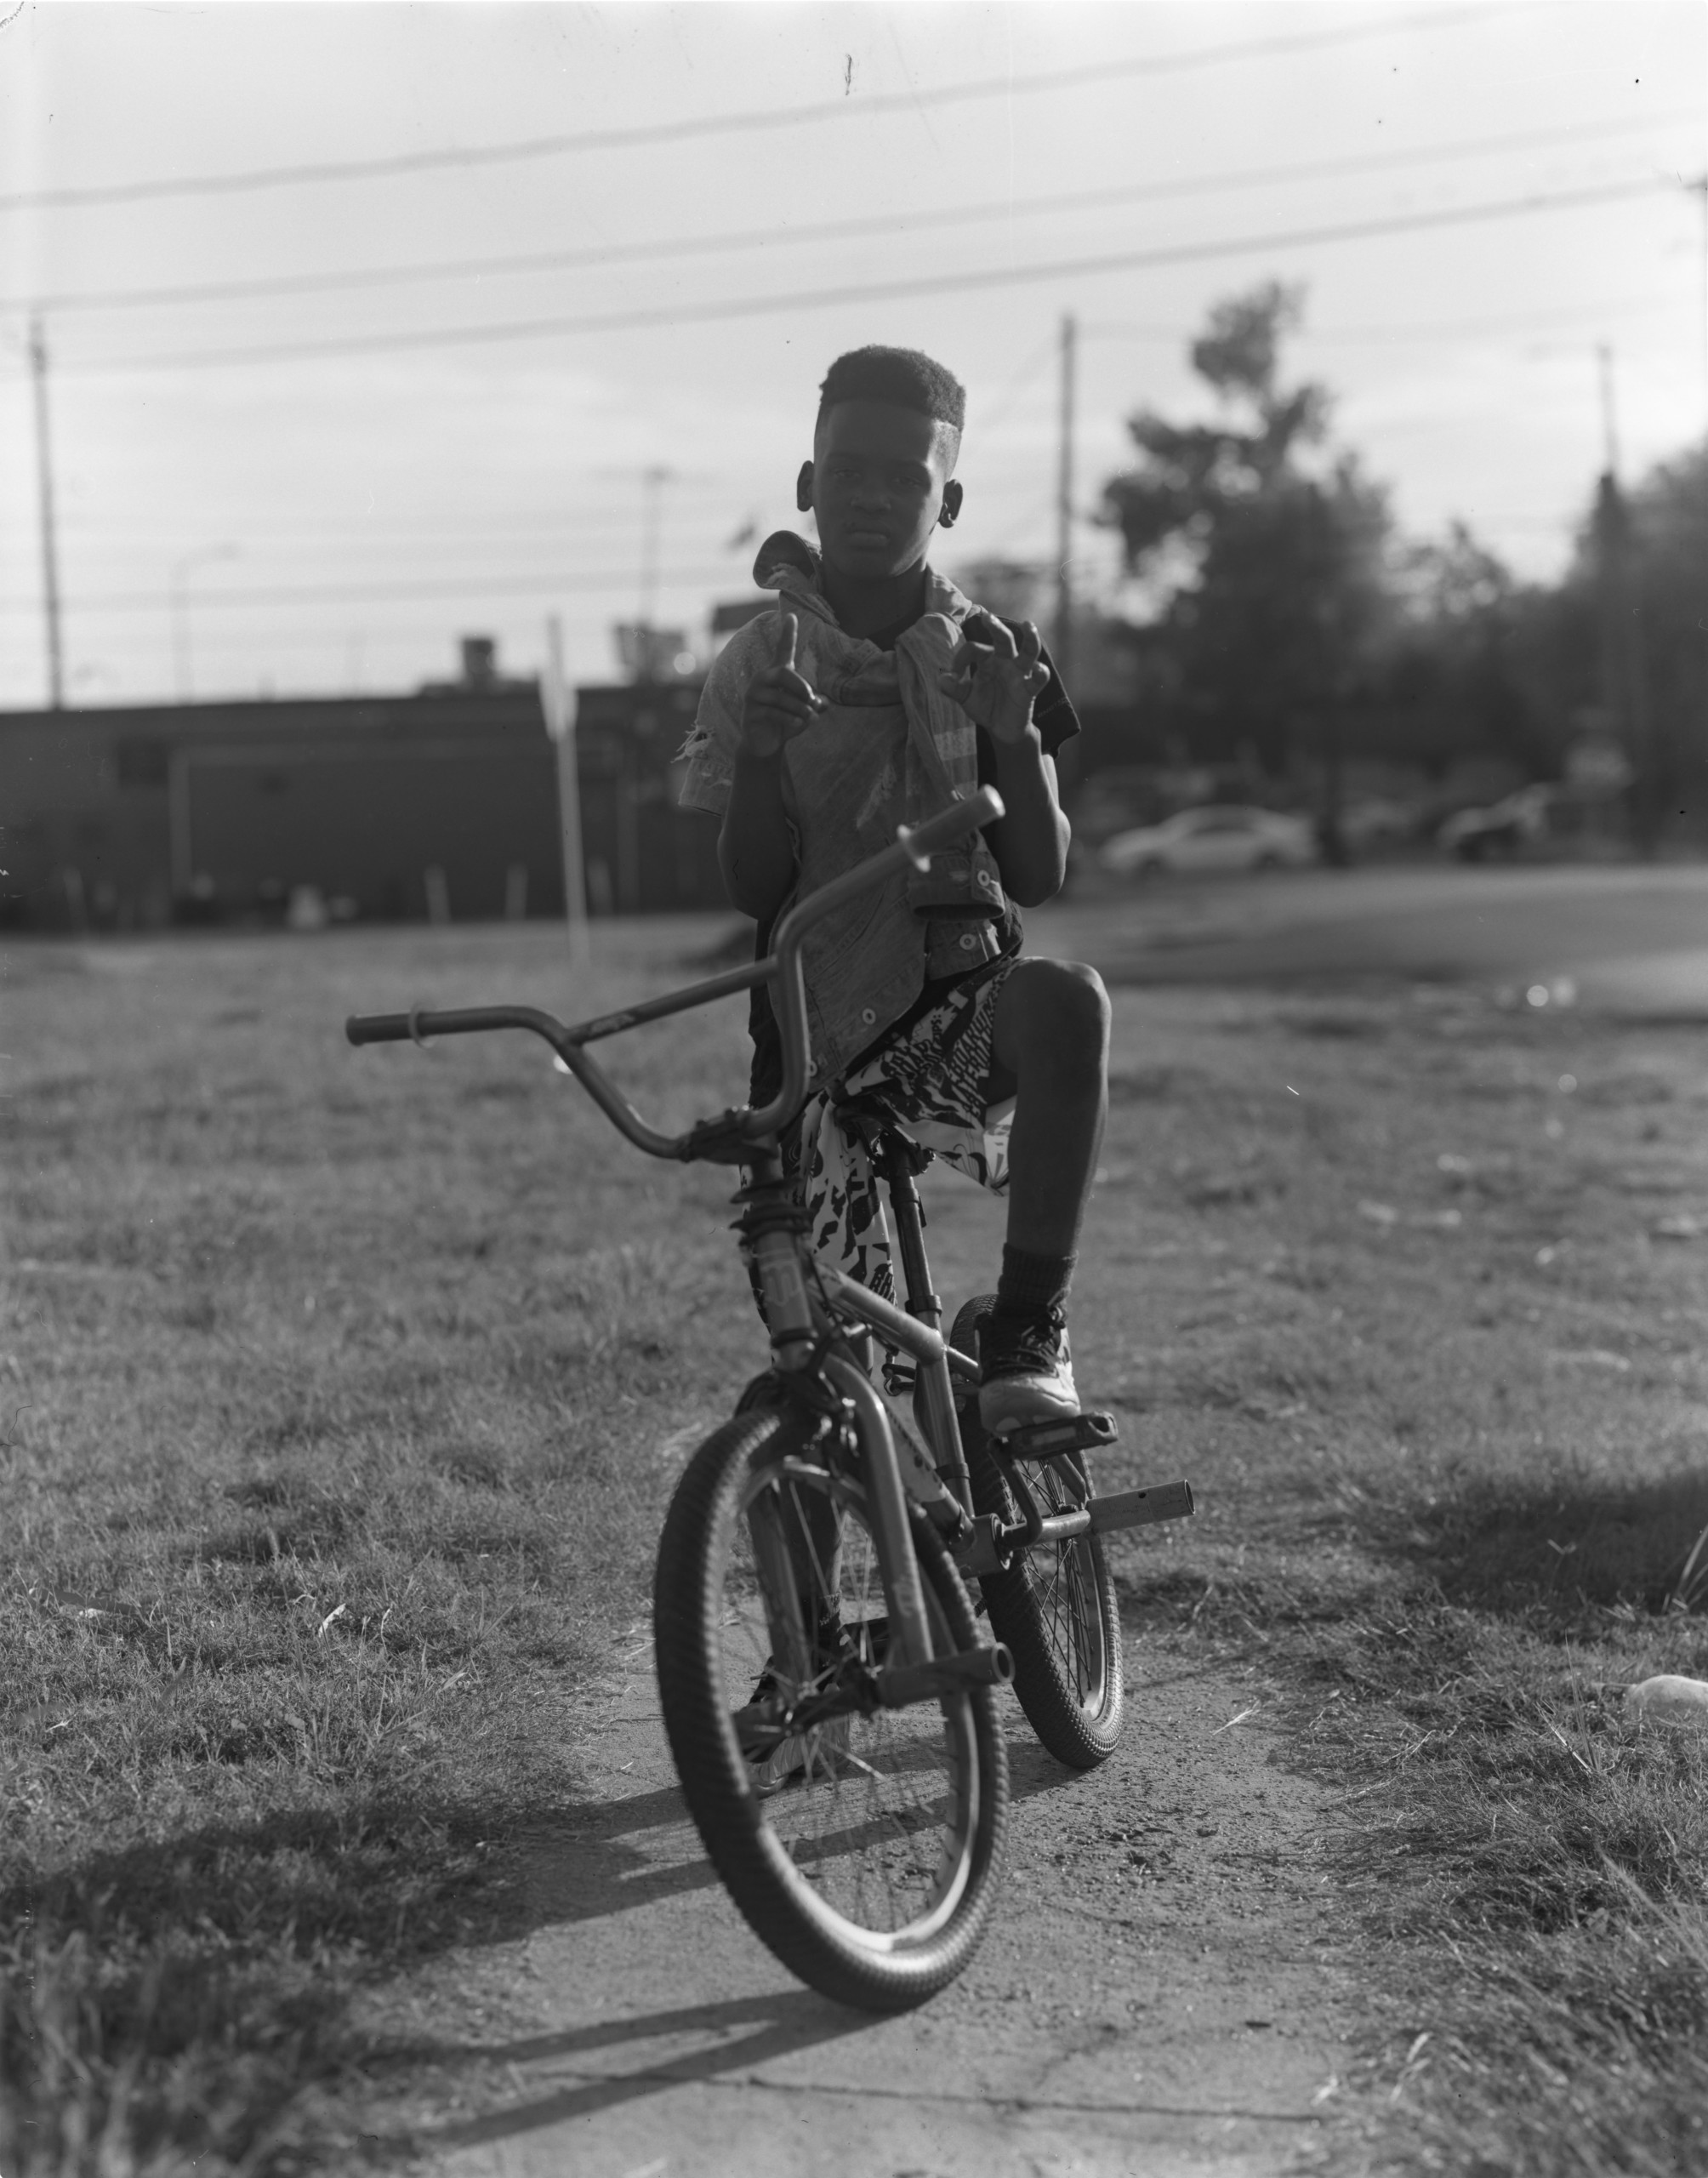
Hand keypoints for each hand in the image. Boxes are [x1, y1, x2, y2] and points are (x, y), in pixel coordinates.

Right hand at [738, 612, 826, 758]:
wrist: (765, 743)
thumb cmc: (786, 721)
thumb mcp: (804, 711)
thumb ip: (815, 704)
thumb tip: (825, 704)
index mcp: (777, 673)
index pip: (783, 650)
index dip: (787, 634)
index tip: (791, 615)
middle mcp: (763, 679)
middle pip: (783, 673)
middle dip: (801, 686)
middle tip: (813, 700)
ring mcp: (754, 695)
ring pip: (780, 697)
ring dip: (800, 709)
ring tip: (811, 718)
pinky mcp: (750, 712)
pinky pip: (772, 712)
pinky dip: (790, 718)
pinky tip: (799, 724)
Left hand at [937, 617, 1050, 744]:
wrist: (1001, 728)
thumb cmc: (985, 706)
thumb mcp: (965, 698)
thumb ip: (953, 689)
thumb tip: (941, 679)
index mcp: (988, 659)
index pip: (974, 649)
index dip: (960, 660)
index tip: (952, 677)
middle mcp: (1005, 661)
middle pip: (1004, 639)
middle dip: (996, 627)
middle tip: (987, 617)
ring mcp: (1019, 674)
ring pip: (1028, 651)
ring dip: (1030, 638)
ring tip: (1028, 625)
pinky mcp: (1029, 690)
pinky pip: (1038, 679)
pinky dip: (1040, 673)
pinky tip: (1038, 669)